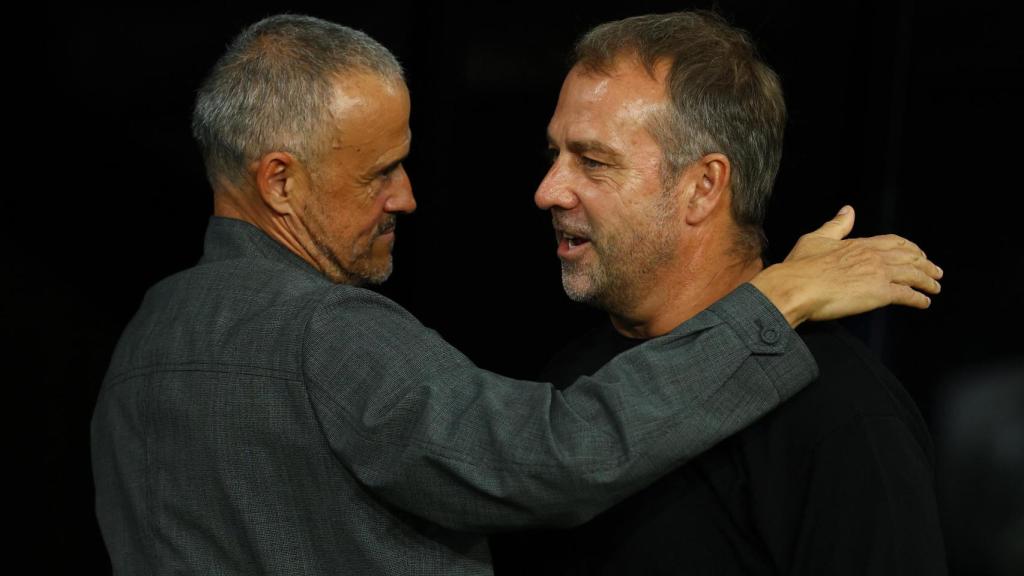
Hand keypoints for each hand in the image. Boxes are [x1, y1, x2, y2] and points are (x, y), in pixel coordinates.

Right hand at [750, 206, 942, 326]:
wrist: (796, 286)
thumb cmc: (801, 266)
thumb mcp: (816, 239)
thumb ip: (836, 225)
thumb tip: (848, 210)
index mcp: (860, 244)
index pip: (893, 242)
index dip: (909, 248)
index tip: (916, 253)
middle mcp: (874, 256)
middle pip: (909, 257)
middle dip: (925, 264)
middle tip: (935, 271)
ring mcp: (879, 274)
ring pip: (913, 275)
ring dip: (927, 281)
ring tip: (935, 287)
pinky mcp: (880, 293)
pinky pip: (907, 295)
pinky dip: (919, 299)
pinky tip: (924, 302)